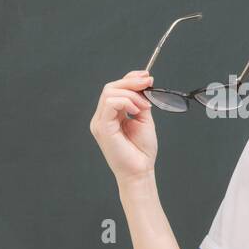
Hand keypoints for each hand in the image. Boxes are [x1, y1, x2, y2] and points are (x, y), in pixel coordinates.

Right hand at [89, 69, 157, 183]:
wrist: (140, 171)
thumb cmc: (141, 151)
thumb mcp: (143, 119)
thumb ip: (140, 102)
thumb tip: (143, 85)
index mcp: (110, 115)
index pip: (115, 89)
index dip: (130, 79)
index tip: (147, 77)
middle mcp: (102, 117)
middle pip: (110, 87)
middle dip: (131, 82)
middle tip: (148, 83)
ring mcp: (100, 122)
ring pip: (110, 92)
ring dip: (131, 94)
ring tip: (144, 106)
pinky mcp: (102, 127)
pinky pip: (110, 103)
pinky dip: (126, 101)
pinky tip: (136, 110)